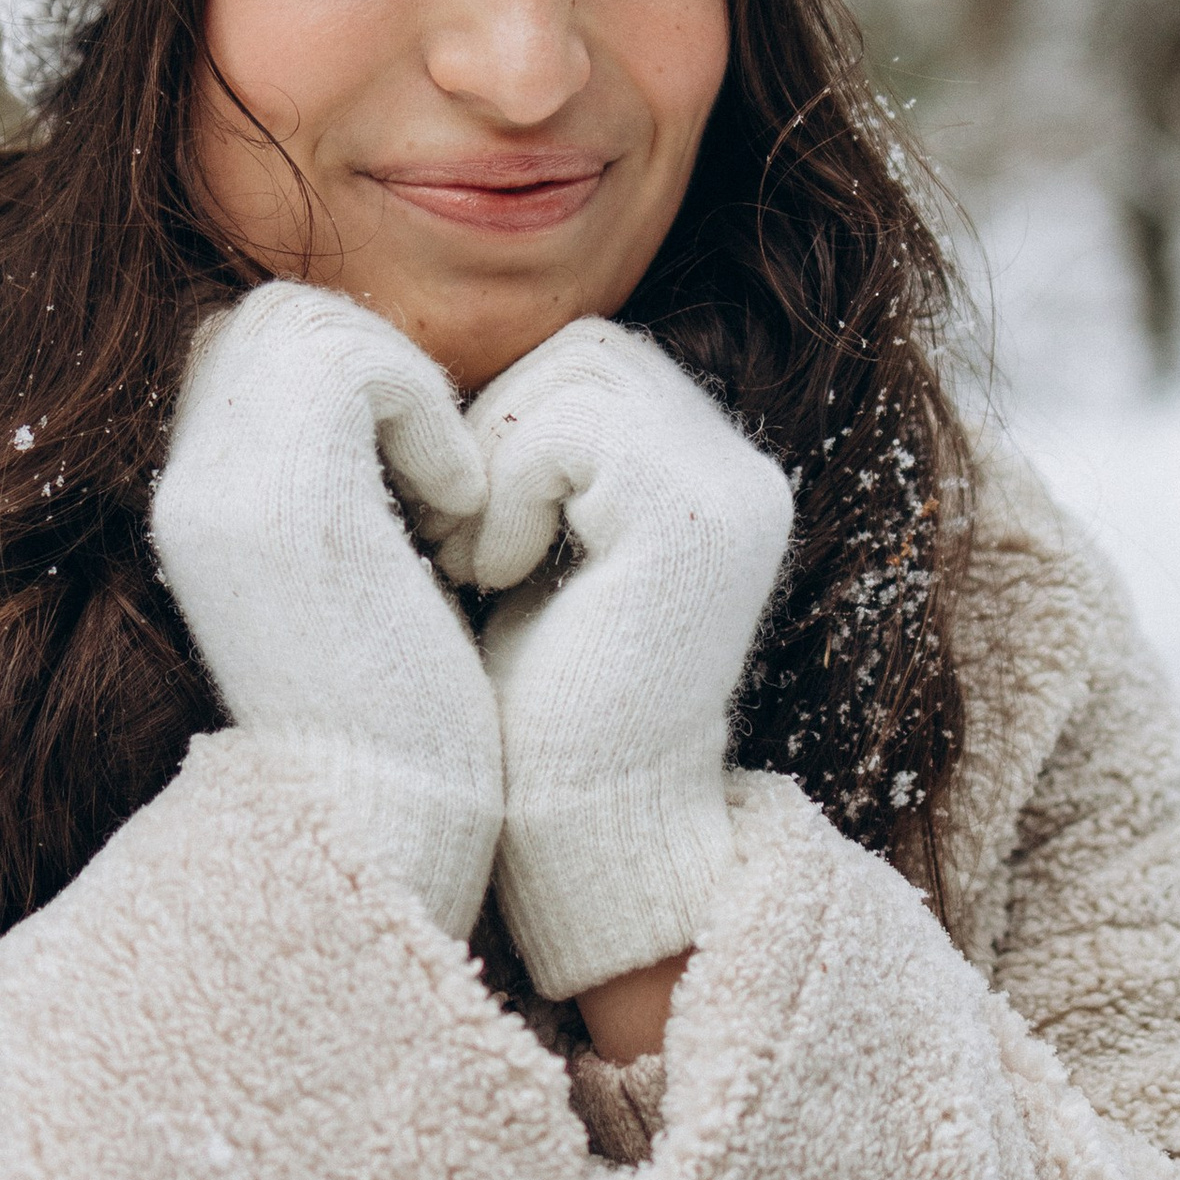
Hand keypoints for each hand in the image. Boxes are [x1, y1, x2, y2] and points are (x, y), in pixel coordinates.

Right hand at [150, 284, 498, 937]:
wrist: (389, 826)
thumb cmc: (404, 718)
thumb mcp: (364, 568)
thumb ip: (349, 477)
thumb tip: (388, 391)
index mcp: (201, 504)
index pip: (255, 347)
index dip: (355, 381)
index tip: (418, 483)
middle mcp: (189, 486)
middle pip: (274, 316)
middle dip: (377, 369)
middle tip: (438, 481)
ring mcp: (222, 490)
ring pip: (310, 323)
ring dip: (406, 393)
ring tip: (449, 503)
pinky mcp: (282, 505)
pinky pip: (359, 364)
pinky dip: (429, 420)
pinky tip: (459, 520)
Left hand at [443, 318, 793, 1001]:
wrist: (580, 828)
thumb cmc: (532, 709)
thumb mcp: (531, 552)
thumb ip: (533, 460)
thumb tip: (436, 368)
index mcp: (712, 478)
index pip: (596, 362)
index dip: (506, 420)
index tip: (461, 522)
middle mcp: (743, 475)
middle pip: (588, 351)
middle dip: (496, 431)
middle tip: (452, 535)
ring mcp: (732, 495)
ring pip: (576, 379)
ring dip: (496, 465)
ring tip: (474, 562)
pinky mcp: (694, 525)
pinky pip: (566, 436)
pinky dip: (507, 500)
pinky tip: (499, 579)